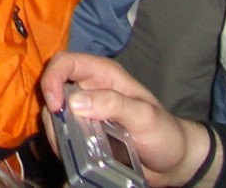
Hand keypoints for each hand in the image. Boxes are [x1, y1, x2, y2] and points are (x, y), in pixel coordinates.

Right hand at [40, 51, 214, 186]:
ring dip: (56, 131)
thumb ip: (113, 104)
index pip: (66, 62)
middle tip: (62, 135)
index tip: (56, 106)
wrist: (174, 162)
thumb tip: (73, 102)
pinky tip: (71, 156)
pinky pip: (61, 132)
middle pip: (53, 87)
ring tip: (70, 150)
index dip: (53, 78)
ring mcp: (85, 112)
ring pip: (54, 113)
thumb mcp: (145, 116)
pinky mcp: (83, 132)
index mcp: (104, 75)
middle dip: (52, 111)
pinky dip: (61, 144)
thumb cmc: (165, 133)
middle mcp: (89, 89)